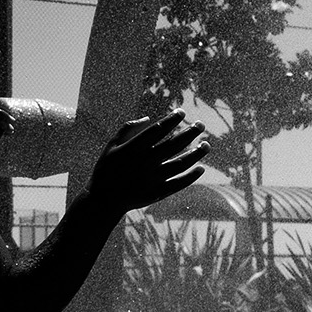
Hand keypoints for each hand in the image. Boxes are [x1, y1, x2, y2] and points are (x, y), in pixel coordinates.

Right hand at [84, 111, 208, 213]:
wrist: (105, 198)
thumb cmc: (108, 168)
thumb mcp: (112, 145)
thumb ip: (128, 129)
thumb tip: (148, 118)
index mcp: (133, 148)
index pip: (157, 130)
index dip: (171, 120)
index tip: (181, 112)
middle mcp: (145, 162)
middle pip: (173, 145)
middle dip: (189, 133)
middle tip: (201, 125)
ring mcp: (153, 178)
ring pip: (180, 164)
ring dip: (196, 154)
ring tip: (206, 144)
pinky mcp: (158, 192)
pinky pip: (178, 183)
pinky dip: (191, 176)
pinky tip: (201, 168)